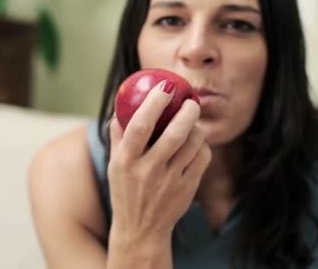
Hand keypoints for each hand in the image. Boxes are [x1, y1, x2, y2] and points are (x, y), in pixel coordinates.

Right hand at [107, 80, 211, 246]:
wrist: (140, 231)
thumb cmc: (126, 191)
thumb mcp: (114, 165)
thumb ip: (118, 135)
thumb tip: (121, 105)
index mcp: (126, 161)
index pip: (140, 125)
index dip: (154, 102)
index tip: (165, 86)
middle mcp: (147, 171)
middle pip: (174, 133)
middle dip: (187, 111)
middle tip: (190, 100)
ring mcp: (170, 182)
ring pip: (193, 144)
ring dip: (196, 128)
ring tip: (192, 122)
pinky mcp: (187, 189)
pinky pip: (202, 158)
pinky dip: (202, 146)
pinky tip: (196, 143)